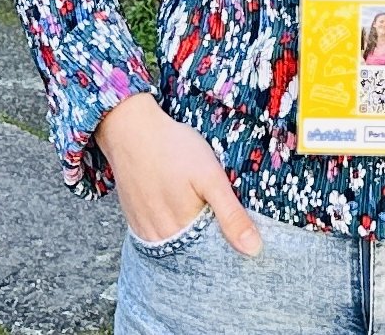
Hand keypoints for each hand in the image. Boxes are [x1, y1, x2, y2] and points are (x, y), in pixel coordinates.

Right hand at [95, 94, 260, 254]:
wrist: (130, 129)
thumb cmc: (173, 148)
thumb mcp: (211, 177)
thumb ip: (231, 215)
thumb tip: (254, 250)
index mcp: (184, 231)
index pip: (213, 255)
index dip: (228, 244)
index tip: (238, 230)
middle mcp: (161, 239)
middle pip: (193, 252)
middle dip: (209, 240)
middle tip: (214, 210)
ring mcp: (145, 232)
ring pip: (176, 246)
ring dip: (190, 236)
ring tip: (197, 209)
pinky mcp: (135, 221)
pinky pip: (158, 237)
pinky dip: (172, 229)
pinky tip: (178, 210)